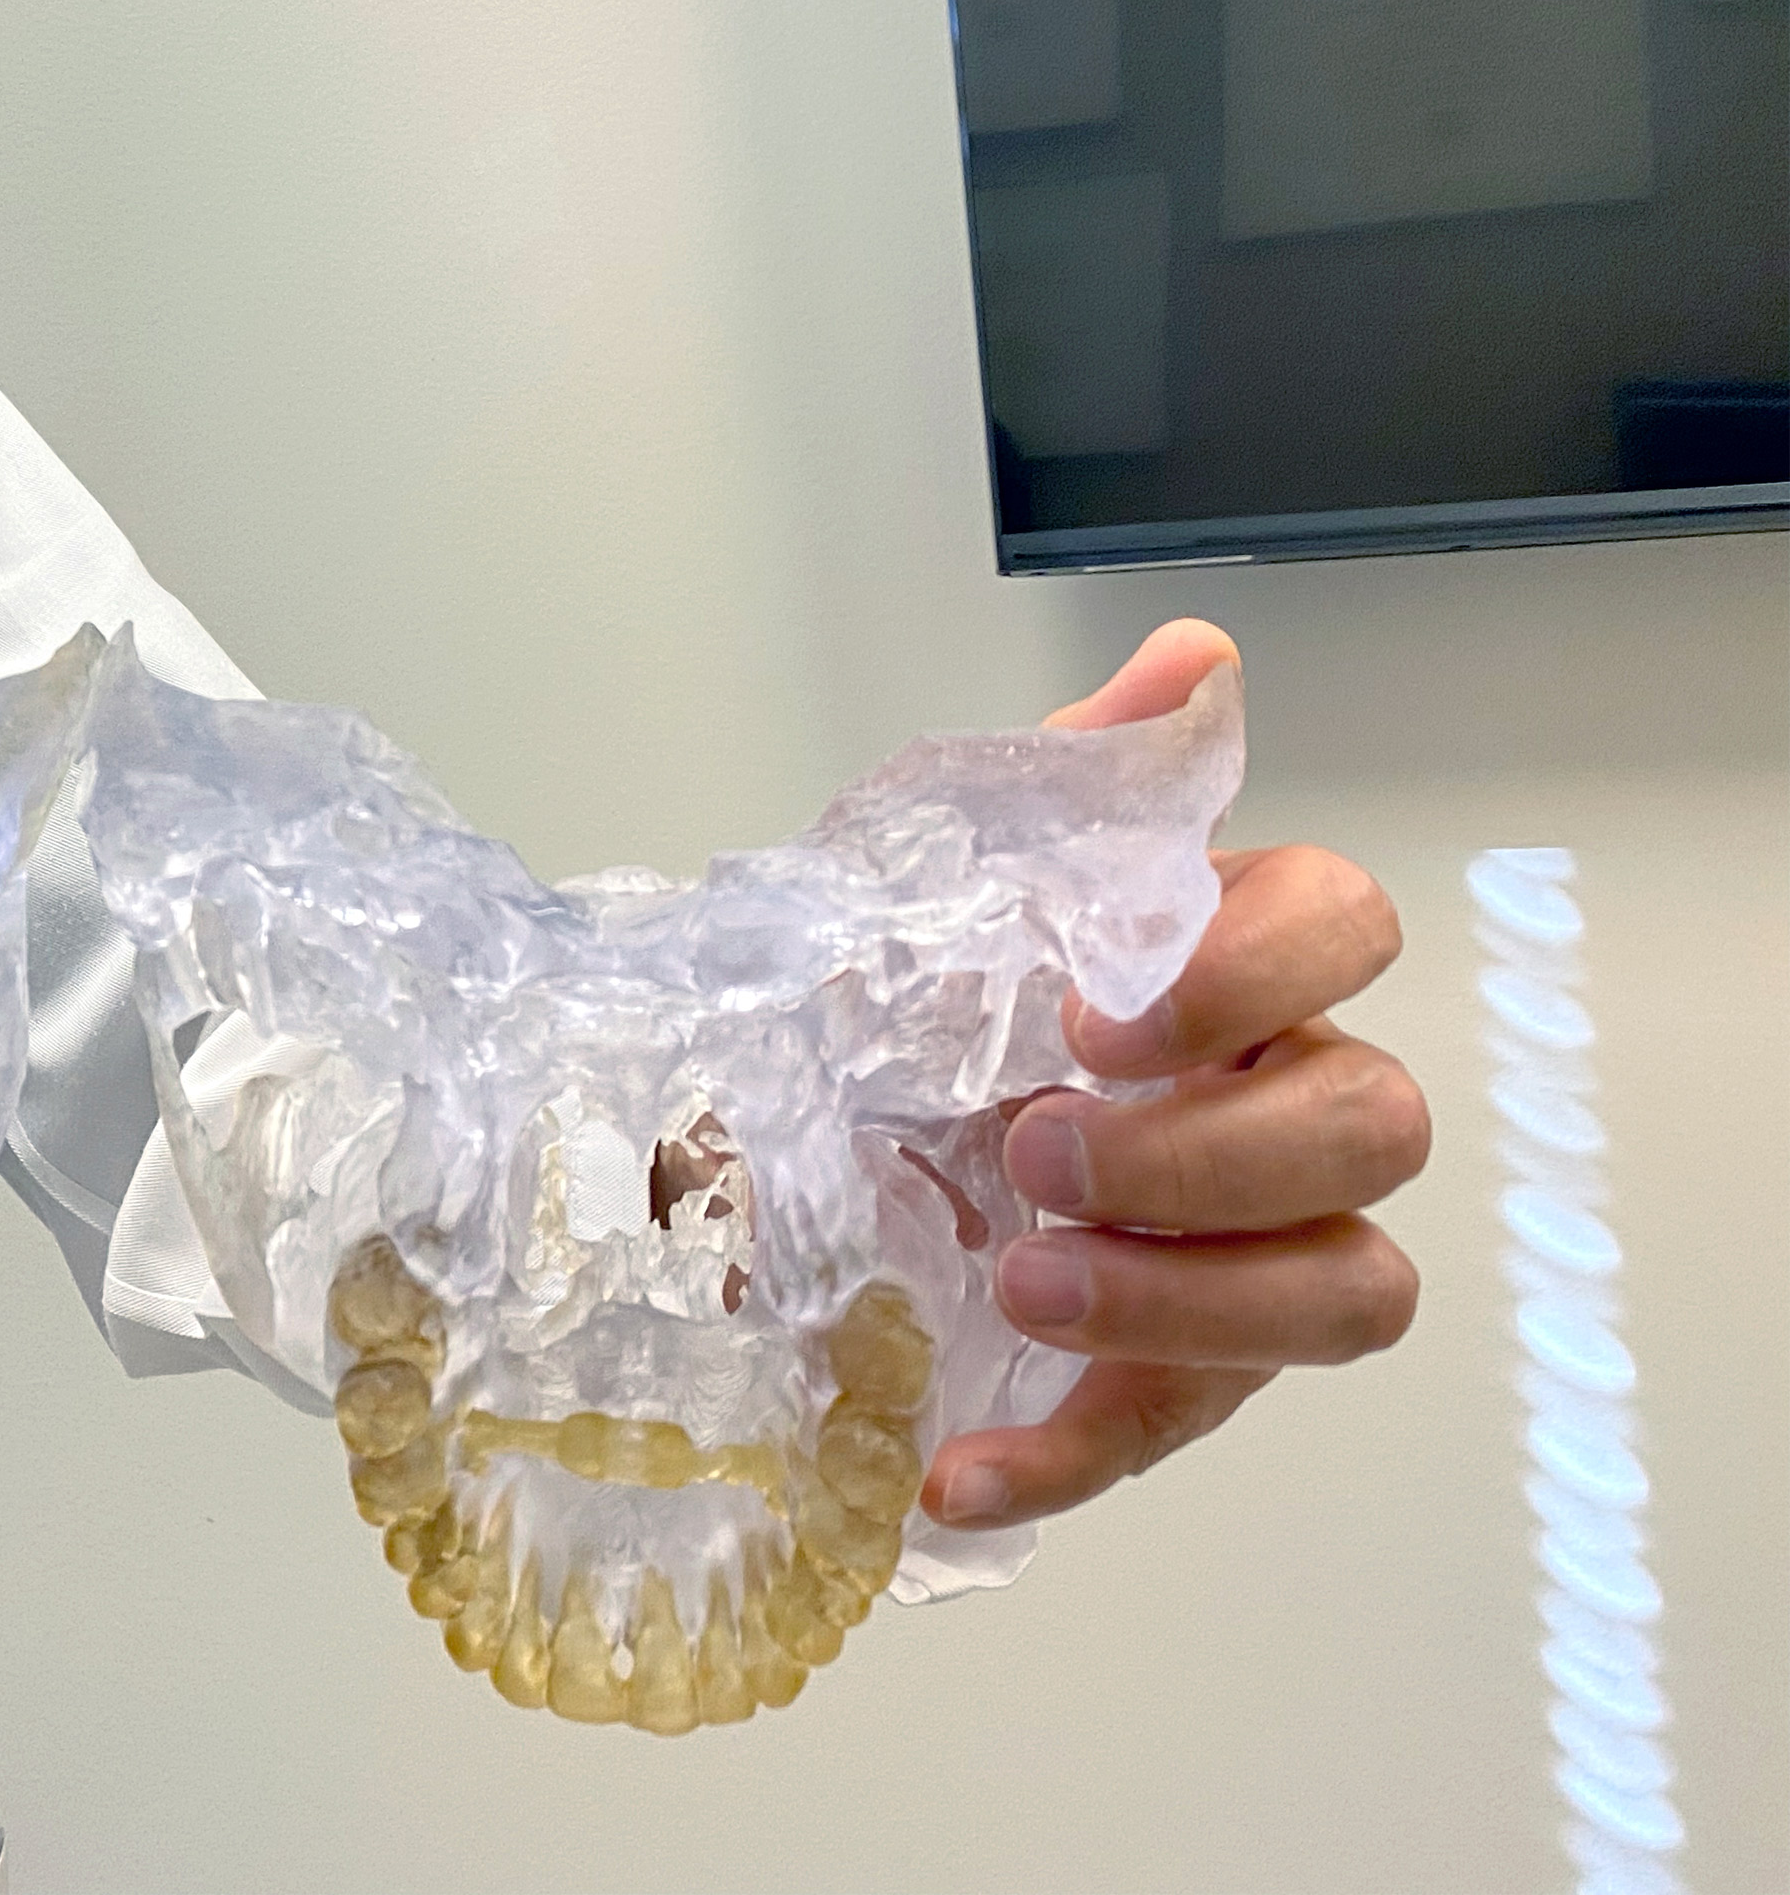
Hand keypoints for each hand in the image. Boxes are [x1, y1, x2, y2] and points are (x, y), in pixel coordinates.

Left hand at [923, 619, 1429, 1530]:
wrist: (771, 1128)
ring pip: (1345, 1294)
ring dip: (1194, 1307)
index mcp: (1231, 956)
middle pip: (1370, 1127)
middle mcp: (1276, 1099)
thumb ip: (1078, 779)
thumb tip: (1192, 661)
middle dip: (1212, 1154)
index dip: (1256, 969)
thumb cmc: (902, 981)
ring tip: (1027, 1288)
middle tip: (1039, 1152)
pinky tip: (952, 1478)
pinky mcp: (1167, 1373)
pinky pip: (1166, 1436)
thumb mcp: (945, 864)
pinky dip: (1061, 1464)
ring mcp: (1246, 1250)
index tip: (1104, 1011)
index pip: (1343, 923)